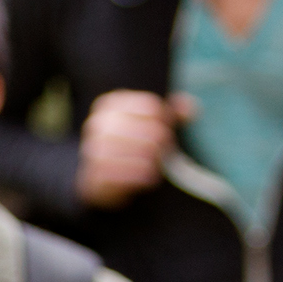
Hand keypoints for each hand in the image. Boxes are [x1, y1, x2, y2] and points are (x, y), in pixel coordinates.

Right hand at [75, 90, 192, 207]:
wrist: (92, 175)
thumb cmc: (126, 143)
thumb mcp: (144, 122)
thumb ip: (169, 113)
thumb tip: (190, 108)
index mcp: (109, 104)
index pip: (151, 106)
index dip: (167, 119)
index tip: (169, 130)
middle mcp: (97, 125)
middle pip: (149, 130)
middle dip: (163, 141)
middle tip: (167, 149)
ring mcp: (93, 150)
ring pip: (141, 153)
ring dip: (155, 160)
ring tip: (159, 163)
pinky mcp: (94, 176)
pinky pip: (128, 175)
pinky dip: (144, 176)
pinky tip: (150, 177)